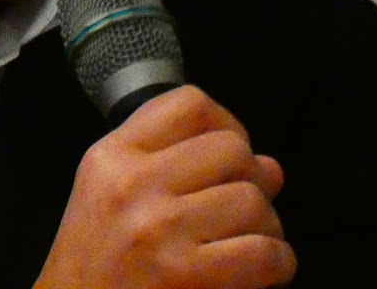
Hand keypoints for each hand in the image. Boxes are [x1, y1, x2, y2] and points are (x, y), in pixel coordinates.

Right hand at [35, 85, 295, 288]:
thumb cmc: (98, 262)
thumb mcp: (112, 193)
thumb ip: (178, 167)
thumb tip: (269, 165)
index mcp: (112, 156)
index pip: (189, 105)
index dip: (227, 123)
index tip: (228, 156)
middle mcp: (132, 183)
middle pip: (232, 149)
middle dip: (250, 180)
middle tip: (238, 209)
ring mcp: (158, 227)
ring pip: (253, 200)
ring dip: (266, 226)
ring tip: (247, 243)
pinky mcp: (185, 274)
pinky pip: (264, 251)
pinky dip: (277, 263)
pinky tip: (261, 273)